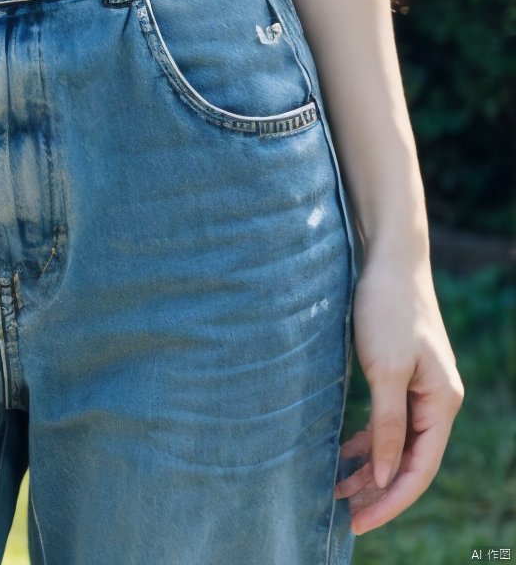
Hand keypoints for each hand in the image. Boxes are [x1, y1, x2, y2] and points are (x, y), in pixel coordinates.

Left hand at [335, 248, 464, 535]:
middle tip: (345, 515)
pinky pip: (389, 421)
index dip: (390, 500)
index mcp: (441, 402)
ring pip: (397, 443)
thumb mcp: (384, 370)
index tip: (359, 523)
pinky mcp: (402, 373)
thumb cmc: (387, 308)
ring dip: (370, 467)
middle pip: (410, 460)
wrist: (388, 256)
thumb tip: (384, 476)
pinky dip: (368, 440)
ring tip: (338, 489)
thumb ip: (386, 425)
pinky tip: (345, 451)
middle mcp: (437, 400)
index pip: (419, 469)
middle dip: (378, 490)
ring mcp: (420, 387)